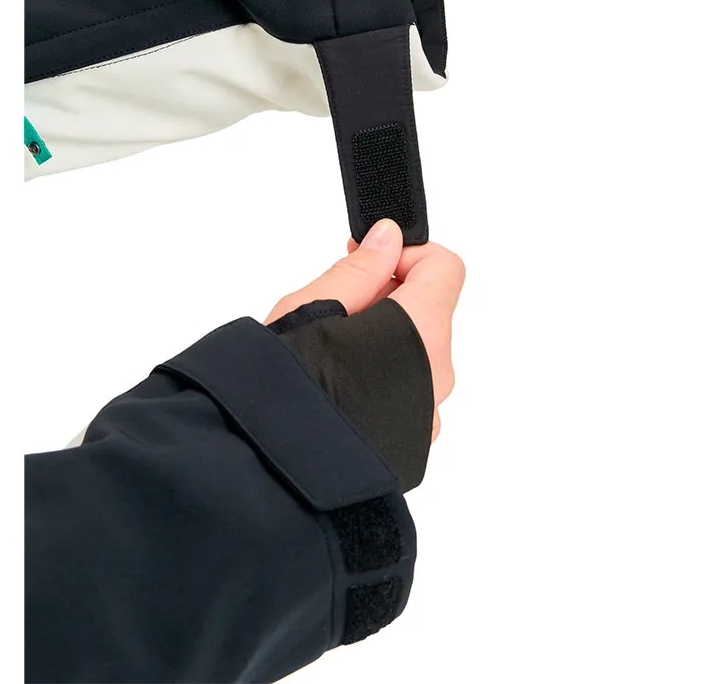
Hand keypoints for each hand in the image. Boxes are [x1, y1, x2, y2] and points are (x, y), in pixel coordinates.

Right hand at [266, 219, 464, 440]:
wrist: (267, 475)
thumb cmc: (283, 388)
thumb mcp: (310, 309)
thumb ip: (359, 270)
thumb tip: (388, 236)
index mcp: (422, 334)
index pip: (444, 267)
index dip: (404, 256)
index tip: (362, 263)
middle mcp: (438, 376)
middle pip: (429, 312)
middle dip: (386, 297)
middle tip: (332, 306)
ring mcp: (429, 415)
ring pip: (416, 354)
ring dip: (381, 341)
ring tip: (325, 352)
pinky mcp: (413, 445)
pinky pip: (407, 393)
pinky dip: (380, 379)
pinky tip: (334, 388)